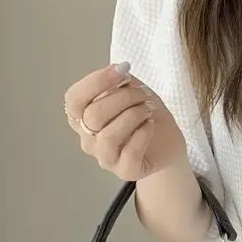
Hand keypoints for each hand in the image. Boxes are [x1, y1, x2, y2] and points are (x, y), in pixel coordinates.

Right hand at [64, 62, 186, 180]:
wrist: (167, 144)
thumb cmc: (144, 116)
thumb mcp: (133, 92)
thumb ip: (120, 82)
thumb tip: (118, 71)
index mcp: (82, 117)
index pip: (74, 99)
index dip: (96, 82)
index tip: (122, 69)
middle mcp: (88, 139)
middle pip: (93, 115)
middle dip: (122, 98)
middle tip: (143, 94)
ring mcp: (105, 158)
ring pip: (108, 136)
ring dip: (132, 116)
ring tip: (147, 110)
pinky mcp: (126, 171)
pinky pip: (129, 154)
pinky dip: (142, 135)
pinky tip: (150, 125)